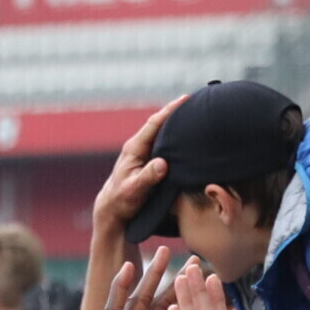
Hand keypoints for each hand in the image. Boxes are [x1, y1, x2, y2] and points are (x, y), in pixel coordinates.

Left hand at [92, 97, 183, 247]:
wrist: (113, 210)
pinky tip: (187, 136)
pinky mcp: (148, 161)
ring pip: (162, 133)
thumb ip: (148, 177)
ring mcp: (143, 153)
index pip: (154, 124)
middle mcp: (138, 146)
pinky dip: (175, 137)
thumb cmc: (122, 200)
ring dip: (176, 124)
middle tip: (196, 100)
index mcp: (134, 148)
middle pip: (159, 123)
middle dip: (176, 111)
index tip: (185, 99)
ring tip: (195, 114)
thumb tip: (163, 163)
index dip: (170, 110)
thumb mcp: (135, 190)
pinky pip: (164, 144)